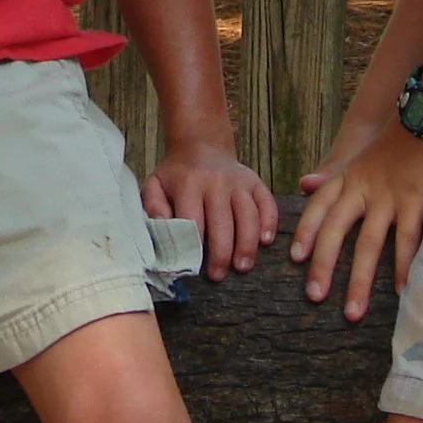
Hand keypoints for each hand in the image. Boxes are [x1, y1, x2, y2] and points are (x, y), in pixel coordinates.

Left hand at [143, 141, 279, 280]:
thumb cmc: (177, 174)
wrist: (201, 147)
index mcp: (189, 183)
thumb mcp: (155, 184)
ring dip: (246, 244)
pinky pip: (267, 203)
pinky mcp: (255, 182)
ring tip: (242, 266)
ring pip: (248, 216)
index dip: (194, 246)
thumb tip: (162, 225)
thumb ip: (153, 205)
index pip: (193, 220)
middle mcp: (216, 181)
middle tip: (218, 275)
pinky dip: (269, 223)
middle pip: (222, 223)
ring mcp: (238, 181)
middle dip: (221, 253)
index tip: (193, 267)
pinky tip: (265, 241)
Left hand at [288, 125, 422, 320]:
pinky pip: (406, 239)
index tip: (294, 259)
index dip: (305, 232)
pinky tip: (401, 290)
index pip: (318, 207)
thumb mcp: (358, 157)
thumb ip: (333, 175)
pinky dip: (403, 266)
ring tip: (352, 311)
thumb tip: (303, 185)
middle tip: (313, 296)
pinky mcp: (414, 201)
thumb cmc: (395, 143)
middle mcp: (361, 189)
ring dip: (358, 280)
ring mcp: (387, 196)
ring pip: (367, 244)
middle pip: (334, 231)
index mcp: (347, 178)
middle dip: (321, 265)